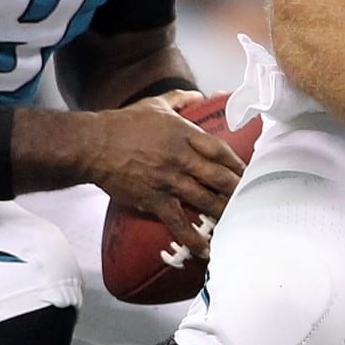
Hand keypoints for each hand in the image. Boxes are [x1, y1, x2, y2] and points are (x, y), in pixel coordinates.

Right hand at [82, 95, 244, 255]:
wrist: (93, 146)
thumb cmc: (122, 125)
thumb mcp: (154, 104)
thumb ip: (180, 99)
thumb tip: (198, 95)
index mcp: (185, 135)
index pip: (222, 152)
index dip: (239, 165)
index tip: (249, 174)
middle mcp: (182, 158)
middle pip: (221, 178)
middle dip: (239, 191)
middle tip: (252, 201)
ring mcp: (169, 181)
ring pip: (207, 201)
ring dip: (225, 213)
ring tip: (237, 222)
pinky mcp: (155, 200)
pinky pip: (179, 222)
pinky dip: (194, 237)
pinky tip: (206, 248)